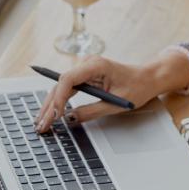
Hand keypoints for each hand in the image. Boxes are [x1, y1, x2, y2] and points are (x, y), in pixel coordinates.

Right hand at [34, 55, 157, 132]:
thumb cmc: (137, 87)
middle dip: (50, 106)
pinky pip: (68, 88)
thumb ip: (91, 111)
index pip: (68, 79)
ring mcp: (85, 69)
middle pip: (60, 84)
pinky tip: (50, 113)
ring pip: (61, 87)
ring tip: (41, 122)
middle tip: (41, 125)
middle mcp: (87, 64)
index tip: (54, 115)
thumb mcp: (115, 104)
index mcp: (96, 65)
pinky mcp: (85, 76)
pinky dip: (59, 101)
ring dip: (51, 105)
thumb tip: (69, 119)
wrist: (148, 78)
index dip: (58, 98)